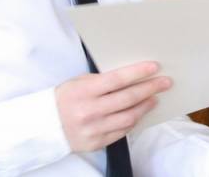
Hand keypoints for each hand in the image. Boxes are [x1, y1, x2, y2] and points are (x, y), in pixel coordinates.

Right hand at [56, 61, 171, 151]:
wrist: (43, 126)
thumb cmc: (66, 98)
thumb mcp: (80, 82)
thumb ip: (103, 80)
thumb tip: (133, 75)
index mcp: (84, 91)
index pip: (118, 79)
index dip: (138, 72)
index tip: (155, 66)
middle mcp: (89, 111)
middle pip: (128, 98)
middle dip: (150, 88)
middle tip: (165, 82)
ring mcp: (93, 129)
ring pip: (129, 117)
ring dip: (146, 106)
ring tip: (155, 97)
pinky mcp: (96, 143)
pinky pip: (122, 131)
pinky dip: (134, 121)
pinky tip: (140, 112)